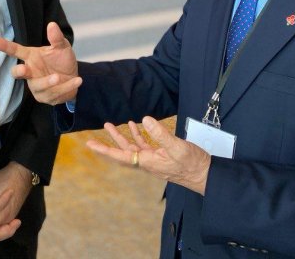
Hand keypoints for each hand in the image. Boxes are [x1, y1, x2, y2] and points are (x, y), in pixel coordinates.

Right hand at [0, 22, 81, 104]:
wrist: (74, 78)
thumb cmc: (62, 60)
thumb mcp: (62, 46)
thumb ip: (56, 38)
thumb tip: (52, 25)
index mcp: (31, 57)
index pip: (15, 51)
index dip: (4, 46)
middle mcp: (31, 72)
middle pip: (17, 73)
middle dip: (19, 72)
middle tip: (24, 69)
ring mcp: (36, 86)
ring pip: (38, 86)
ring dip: (48, 82)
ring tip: (58, 76)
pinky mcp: (46, 97)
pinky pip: (54, 94)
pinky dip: (66, 87)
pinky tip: (77, 81)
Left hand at [86, 116, 210, 195]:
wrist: (204, 175)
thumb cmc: (192, 164)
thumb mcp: (176, 147)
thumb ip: (161, 134)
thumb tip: (146, 120)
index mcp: (147, 162)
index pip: (120, 156)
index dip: (104, 150)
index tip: (90, 144)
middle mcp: (147, 162)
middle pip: (122, 152)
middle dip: (108, 143)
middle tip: (94, 136)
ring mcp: (153, 160)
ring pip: (132, 148)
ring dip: (121, 137)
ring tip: (110, 125)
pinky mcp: (160, 156)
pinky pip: (144, 146)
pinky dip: (138, 135)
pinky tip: (136, 125)